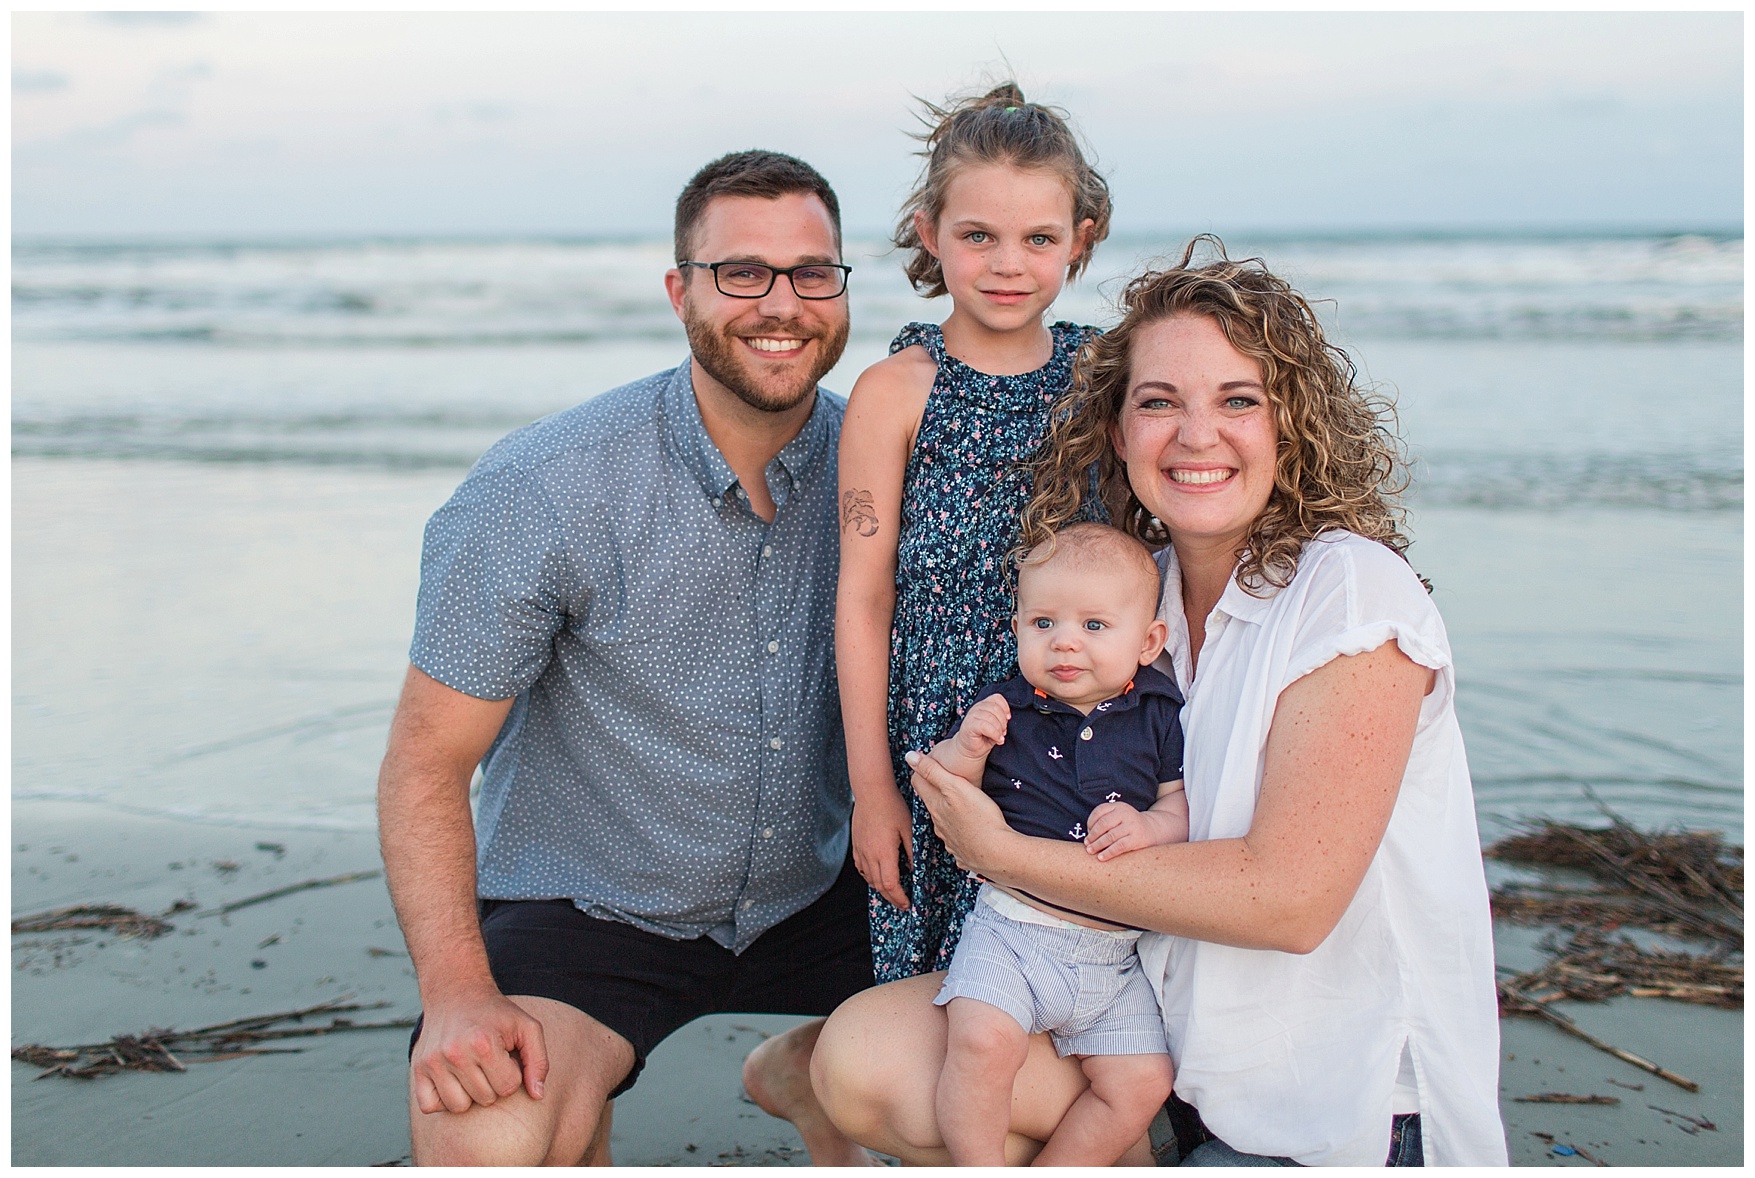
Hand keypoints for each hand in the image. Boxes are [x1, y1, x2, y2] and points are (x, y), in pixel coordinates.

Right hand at [410, 982, 549, 1114]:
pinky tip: (453, 1080)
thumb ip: (538, 1061)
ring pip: (458, 1107)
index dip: (512, 1072)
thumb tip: (537, 1095)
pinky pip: (430, 1106)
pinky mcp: (417, 1068)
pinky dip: (443, 1100)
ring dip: (470, 1094)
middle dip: (493, 1083)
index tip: (505, 1055)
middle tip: (488, 1060)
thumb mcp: (526, 1027)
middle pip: (485, 1099)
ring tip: (472, 1070)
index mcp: (483, 1042)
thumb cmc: (496, 1014)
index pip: (508, 1087)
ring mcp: (432, 1062)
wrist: (456, 992)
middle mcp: (454, 1053)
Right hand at [852, 782, 913, 909]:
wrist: (871, 791)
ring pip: (869, 878)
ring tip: (892, 891)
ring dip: (881, 888)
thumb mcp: (909, 829)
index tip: (908, 904)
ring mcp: (860, 850)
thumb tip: (916, 870)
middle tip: (902, 903)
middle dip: (891, 898)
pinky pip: (861, 867)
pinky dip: (869, 876)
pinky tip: (876, 875)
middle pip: (879, 886)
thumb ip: (912, 852)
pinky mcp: (856, 844)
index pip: (891, 885)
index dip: (899, 898)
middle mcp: (869, 855)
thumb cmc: (892, 807)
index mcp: (884, 853)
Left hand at [906, 747, 1014, 877]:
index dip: (923, 772)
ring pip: (944, 825)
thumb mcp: (955, 786)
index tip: (930, 766)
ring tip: (962, 809)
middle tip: (948, 785)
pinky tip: (971, 834)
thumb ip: (933, 771)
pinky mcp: (963, 855)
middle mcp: (939, 824)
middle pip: (932, 804)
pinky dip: (962, 837)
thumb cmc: (979, 817)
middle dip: (937, 794)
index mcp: (936, 806)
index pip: (919, 784)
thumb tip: (909, 756)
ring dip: (949, 816)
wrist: (996, 853)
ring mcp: (950, 841)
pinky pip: (958, 844)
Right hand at [949, 695, 1010, 759]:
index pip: (997, 698)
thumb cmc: (983, 738)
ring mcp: (972, 716)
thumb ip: (1001, 719)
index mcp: (984, 705)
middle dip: (1003, 722)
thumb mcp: (996, 726)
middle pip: (996, 708)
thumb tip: (1007, 718)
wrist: (969, 750)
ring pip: (991, 717)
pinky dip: (994, 733)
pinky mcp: (969, 725)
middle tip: (1003, 732)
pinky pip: (985, 726)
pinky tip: (997, 740)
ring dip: (999, 729)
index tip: (1008, 719)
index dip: (1005, 707)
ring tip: (1000, 737)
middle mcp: (977, 708)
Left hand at [1084, 801, 1176, 861]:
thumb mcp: (1119, 817)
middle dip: (1092, 835)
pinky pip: (1119, 846)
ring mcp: (1132, 826)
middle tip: (1086, 844)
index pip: (1099, 811)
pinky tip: (1101, 857)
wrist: (1153, 829)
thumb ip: (1106, 820)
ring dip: (1098, 845)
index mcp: (1119, 806)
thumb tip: (1087, 835)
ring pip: (1110, 836)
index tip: (1087, 832)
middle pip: (1103, 824)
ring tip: (1090, 851)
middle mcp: (1125, 814)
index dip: (1090, 822)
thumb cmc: (1129, 825)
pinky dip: (1108, 853)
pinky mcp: (1136, 838)